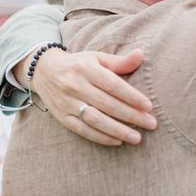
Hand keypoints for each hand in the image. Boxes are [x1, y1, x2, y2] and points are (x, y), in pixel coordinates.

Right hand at [30, 48, 156, 145]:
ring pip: (96, 120)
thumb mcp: (97, 58)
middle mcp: (75, 86)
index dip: (132, 96)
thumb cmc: (79, 64)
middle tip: (151, 124)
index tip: (149, 106)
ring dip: (118, 130)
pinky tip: (118, 141)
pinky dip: (101, 137)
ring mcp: (67, 103)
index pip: (113, 85)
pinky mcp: (62, 117)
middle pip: (107, 104)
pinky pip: (83, 130)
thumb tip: (141, 54)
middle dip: (131, 116)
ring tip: (137, 137)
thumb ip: (119, 61)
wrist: (44, 71)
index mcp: (86, 69)